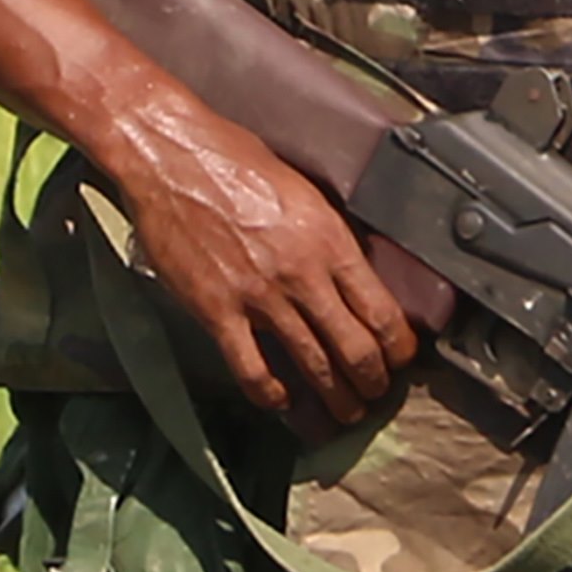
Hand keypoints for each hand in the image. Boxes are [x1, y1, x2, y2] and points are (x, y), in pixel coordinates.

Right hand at [100, 106, 423, 434]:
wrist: (171, 158)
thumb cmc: (233, 159)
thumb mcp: (303, 190)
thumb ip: (330, 236)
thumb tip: (354, 271)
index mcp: (329, 240)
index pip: (382, 311)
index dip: (399, 347)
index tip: (399, 358)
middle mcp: (301, 273)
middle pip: (355, 349)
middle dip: (373, 382)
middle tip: (375, 394)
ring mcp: (259, 297)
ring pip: (313, 366)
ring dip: (335, 399)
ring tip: (342, 413)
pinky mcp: (216, 311)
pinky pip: (251, 370)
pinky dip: (271, 393)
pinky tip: (280, 399)